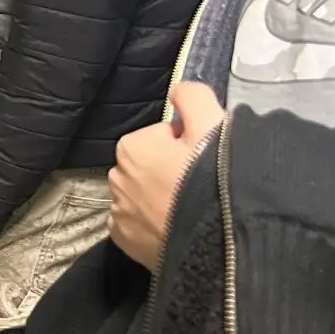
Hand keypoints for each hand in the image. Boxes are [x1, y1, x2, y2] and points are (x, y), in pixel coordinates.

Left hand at [109, 83, 225, 271]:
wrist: (218, 243)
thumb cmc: (213, 180)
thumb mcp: (212, 123)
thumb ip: (191, 97)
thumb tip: (178, 91)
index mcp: (131, 146)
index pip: (164, 136)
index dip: (189, 145)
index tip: (205, 159)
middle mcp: (116, 177)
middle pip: (151, 165)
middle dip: (171, 170)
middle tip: (201, 184)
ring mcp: (118, 212)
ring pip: (143, 195)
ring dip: (162, 198)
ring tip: (191, 208)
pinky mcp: (124, 242)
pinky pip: (138, 223)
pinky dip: (153, 224)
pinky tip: (176, 227)